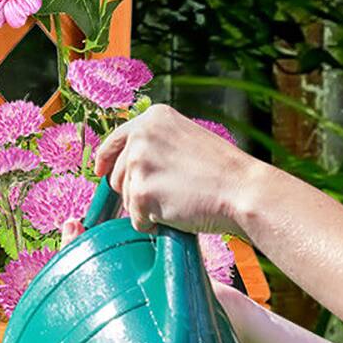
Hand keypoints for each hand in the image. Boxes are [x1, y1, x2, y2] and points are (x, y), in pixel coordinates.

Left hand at [89, 103, 255, 236]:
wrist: (242, 190)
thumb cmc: (222, 172)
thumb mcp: (185, 139)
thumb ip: (156, 145)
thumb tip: (129, 165)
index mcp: (152, 118)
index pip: (114, 141)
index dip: (105, 160)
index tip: (100, 172)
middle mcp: (140, 135)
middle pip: (116, 176)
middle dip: (135, 191)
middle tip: (168, 195)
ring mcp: (138, 163)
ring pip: (125, 199)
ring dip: (146, 208)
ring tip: (178, 201)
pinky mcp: (140, 192)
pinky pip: (135, 220)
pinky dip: (153, 224)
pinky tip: (177, 213)